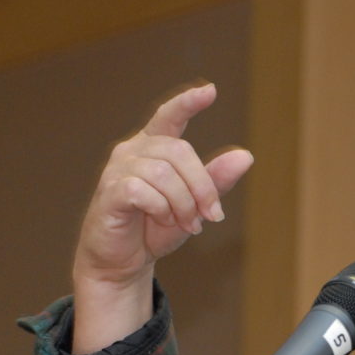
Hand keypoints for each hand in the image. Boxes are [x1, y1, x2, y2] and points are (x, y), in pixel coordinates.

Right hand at [71, 83, 252, 353]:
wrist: (121, 262)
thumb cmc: (154, 229)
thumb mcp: (193, 206)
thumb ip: (215, 182)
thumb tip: (246, 156)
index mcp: (153, 148)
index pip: (170, 115)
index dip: (188, 102)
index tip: (210, 91)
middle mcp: (132, 151)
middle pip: (179, 151)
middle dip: (202, 185)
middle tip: (211, 216)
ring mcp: (117, 170)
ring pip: (163, 172)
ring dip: (183, 203)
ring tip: (187, 224)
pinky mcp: (109, 192)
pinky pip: (142, 190)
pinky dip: (161, 208)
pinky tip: (163, 220)